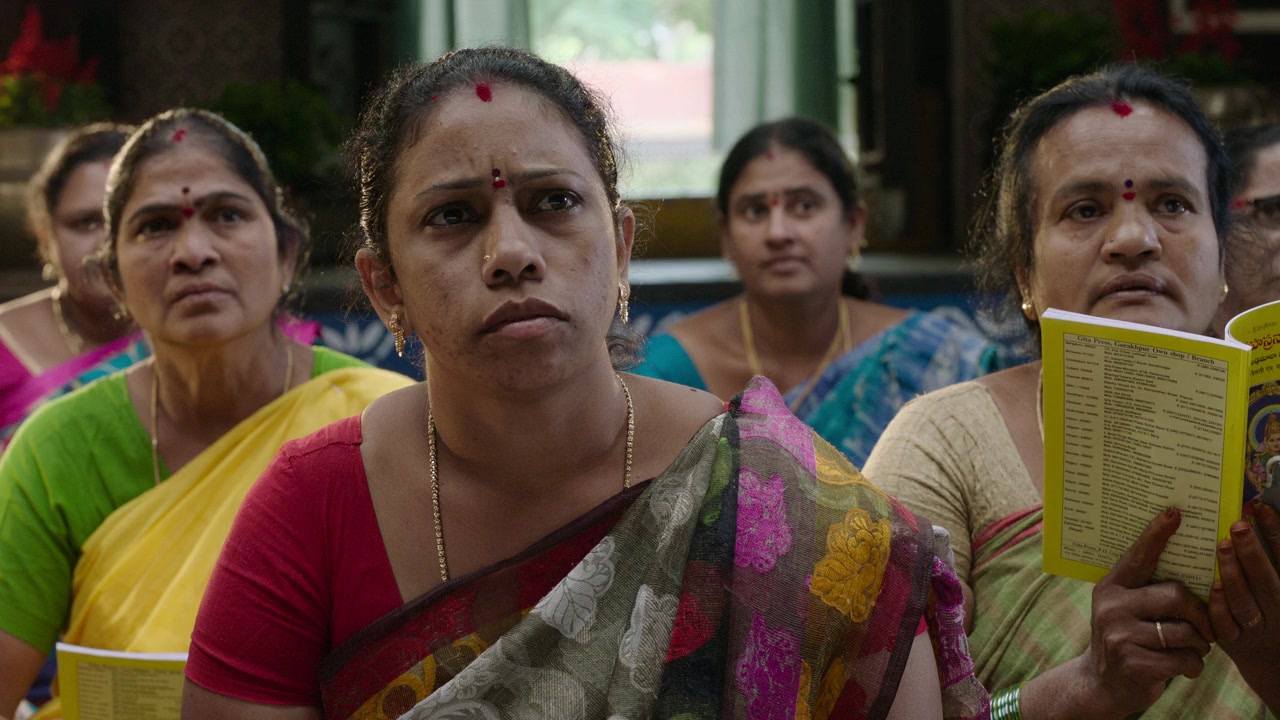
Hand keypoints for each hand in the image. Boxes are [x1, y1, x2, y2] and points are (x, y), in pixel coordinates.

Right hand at [1078, 508, 1212, 716]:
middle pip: (1176, 595)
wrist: (1102, 683)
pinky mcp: (1134, 663)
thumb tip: (1190, 564)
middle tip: (1205, 626)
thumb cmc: (1127, 637)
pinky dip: (1194, 665)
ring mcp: (1120, 636)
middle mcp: (1112, 607)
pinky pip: (1185, 659)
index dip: (1157, 534)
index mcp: (1111, 587)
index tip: (1174, 513)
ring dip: (1200, 645)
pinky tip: (1183, 667)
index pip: (1138, 556)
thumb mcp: (1126, 608)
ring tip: (1192, 649)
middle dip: (1200, 614)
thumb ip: (1147, 589)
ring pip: (1186, 631)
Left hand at [1209, 503, 1279, 712]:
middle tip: (1237, 526)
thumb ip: (1273, 554)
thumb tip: (1258, 510)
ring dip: (1234, 575)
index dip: (1276, 534)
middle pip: (1267, 583)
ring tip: (1222, 547)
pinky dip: (1219, 606)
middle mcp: (1278, 611)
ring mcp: (1256, 629)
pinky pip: (1225, 625)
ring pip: (1245, 604)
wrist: (1272, 661)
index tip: (1261, 508)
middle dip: (1253, 553)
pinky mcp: (1233, 642)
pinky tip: (1213, 585)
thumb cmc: (1275, 609)